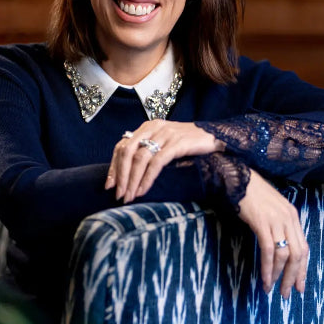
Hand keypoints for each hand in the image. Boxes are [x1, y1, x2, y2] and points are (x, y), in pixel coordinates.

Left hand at [106, 120, 222, 202]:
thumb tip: (128, 173)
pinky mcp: (177, 143)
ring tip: (130, 196)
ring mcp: (166, 134)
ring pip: (140, 158)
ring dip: (132, 180)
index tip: (109, 185)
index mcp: (148, 127)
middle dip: (121, 175)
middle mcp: (154, 127)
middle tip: (118, 195)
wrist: (215, 137)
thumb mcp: (165, 143)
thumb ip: (148, 150)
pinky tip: (144, 190)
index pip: (122, 145)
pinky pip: (157, 162)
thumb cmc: (189, 143)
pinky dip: (147, 178)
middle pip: (128, 151)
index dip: (114, 166)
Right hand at [237, 171, 308, 297]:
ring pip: (284, 254)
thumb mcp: (272, 209)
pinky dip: (267, 267)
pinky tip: (264, 278)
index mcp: (293, 216)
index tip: (299, 286)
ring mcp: (276, 220)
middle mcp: (289, 218)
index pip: (304, 247)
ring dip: (279, 275)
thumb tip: (280, 248)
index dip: (303, 269)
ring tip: (271, 288)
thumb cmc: (252, 194)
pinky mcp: (262, 222)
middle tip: (287, 294)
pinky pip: (268, 250)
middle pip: (298, 254)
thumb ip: (279, 226)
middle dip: (293, 277)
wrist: (238, 178)